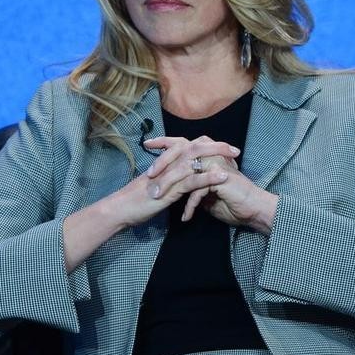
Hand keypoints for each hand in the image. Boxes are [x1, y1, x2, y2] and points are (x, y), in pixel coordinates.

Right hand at [110, 136, 239, 227]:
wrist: (120, 209)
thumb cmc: (136, 200)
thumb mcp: (156, 186)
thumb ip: (168, 179)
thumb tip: (181, 179)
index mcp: (165, 162)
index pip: (189, 147)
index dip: (208, 145)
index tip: (226, 148)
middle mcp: (168, 164)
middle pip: (195, 147)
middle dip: (217, 146)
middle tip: (235, 149)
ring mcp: (168, 175)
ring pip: (194, 160)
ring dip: (216, 156)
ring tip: (234, 157)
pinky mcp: (168, 189)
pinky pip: (190, 180)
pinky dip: (207, 177)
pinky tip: (221, 176)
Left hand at [145, 136, 277, 234]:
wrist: (252, 209)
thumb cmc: (230, 201)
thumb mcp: (204, 191)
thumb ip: (192, 183)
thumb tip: (176, 185)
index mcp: (205, 154)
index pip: (182, 143)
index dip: (164, 142)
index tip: (148, 144)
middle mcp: (210, 155)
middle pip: (181, 150)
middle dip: (162, 161)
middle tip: (149, 174)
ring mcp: (215, 163)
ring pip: (187, 169)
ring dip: (170, 184)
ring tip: (158, 198)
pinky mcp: (220, 176)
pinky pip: (198, 188)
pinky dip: (190, 204)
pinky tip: (185, 216)